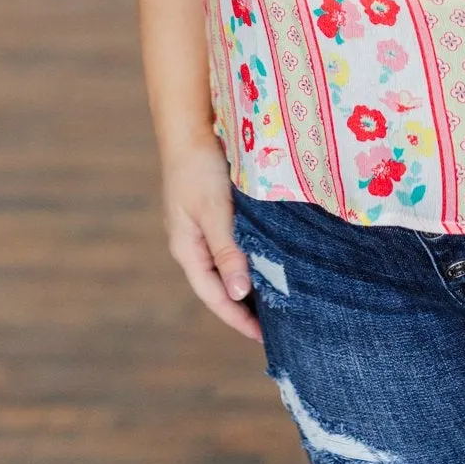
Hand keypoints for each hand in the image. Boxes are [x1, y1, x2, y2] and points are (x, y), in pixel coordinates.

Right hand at [161, 135, 263, 341]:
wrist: (190, 125)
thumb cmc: (200, 167)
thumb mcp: (214, 210)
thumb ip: (226, 250)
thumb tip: (239, 293)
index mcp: (187, 248)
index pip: (215, 295)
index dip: (237, 318)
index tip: (264, 338)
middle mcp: (192, 242)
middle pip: (220, 284)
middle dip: (244, 306)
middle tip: (276, 325)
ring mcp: (201, 226)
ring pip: (228, 264)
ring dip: (248, 281)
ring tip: (277, 297)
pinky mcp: (214, 210)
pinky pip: (232, 243)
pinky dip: (249, 256)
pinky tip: (268, 257)